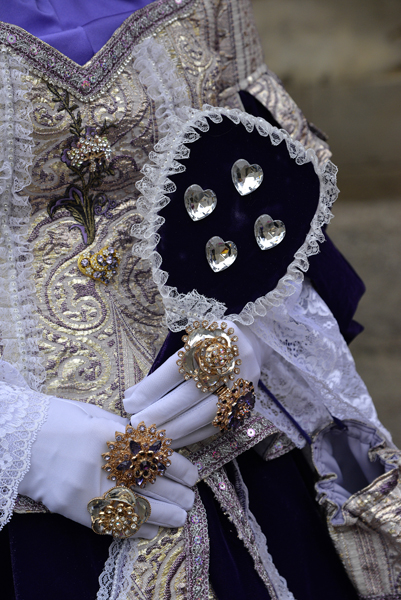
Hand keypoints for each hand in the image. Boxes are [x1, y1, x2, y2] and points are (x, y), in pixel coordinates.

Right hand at [18, 396, 197, 538]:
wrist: (17, 439)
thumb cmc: (56, 420)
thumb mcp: (94, 415)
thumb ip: (122, 432)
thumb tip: (151, 443)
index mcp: (109, 435)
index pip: (156, 455)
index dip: (179, 468)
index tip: (192, 474)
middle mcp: (102, 464)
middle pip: (151, 484)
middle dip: (177, 494)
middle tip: (191, 499)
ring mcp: (88, 489)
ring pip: (137, 508)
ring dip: (164, 515)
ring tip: (180, 517)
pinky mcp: (75, 509)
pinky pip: (112, 524)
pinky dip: (135, 529)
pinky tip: (152, 529)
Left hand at [124, 322, 264, 447]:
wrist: (252, 342)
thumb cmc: (208, 342)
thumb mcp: (186, 343)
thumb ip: (162, 370)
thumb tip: (132, 398)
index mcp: (214, 338)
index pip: (178, 367)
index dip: (152, 387)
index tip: (130, 403)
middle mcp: (232, 360)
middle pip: (192, 393)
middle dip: (161, 412)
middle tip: (136, 424)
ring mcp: (244, 384)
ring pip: (207, 413)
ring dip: (176, 429)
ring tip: (152, 438)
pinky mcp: (247, 404)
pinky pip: (218, 426)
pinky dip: (194, 436)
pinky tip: (174, 441)